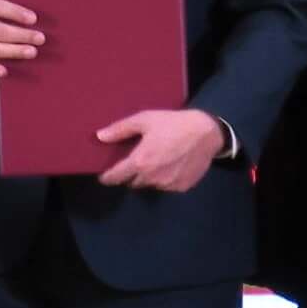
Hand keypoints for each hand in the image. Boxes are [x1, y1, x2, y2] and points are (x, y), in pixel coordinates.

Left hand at [96, 107, 225, 191]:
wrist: (207, 132)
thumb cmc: (173, 123)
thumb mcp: (145, 120)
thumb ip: (120, 129)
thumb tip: (99, 137)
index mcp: (140, 162)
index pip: (115, 177)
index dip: (107, 177)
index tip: (104, 176)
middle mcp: (152, 178)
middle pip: (132, 182)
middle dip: (131, 174)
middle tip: (137, 161)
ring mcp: (167, 185)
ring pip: (150, 185)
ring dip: (149, 177)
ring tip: (156, 161)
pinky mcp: (181, 187)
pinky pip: (166, 187)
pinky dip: (165, 179)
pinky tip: (171, 165)